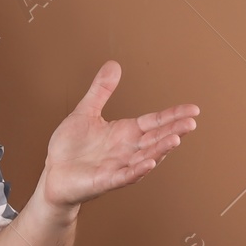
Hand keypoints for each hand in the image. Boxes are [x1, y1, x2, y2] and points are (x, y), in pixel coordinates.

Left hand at [38, 60, 198, 209]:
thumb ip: (101, 90)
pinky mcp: (106, 180)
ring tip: (175, 139)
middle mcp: (127, 150)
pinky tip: (148, 163)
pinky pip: (125, 175)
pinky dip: (137, 170)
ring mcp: (119, 166)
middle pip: (156, 139)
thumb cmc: (70, 147)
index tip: (193, 109)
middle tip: (191, 122)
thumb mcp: (85, 112)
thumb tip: (114, 64)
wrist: (52, 173)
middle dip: (174, 131)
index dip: (173, 116)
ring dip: (160, 149)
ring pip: (145, 157)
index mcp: (125, 133)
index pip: (154, 122)